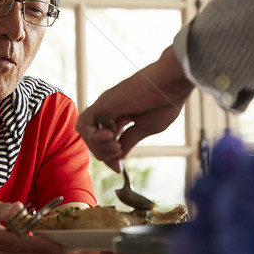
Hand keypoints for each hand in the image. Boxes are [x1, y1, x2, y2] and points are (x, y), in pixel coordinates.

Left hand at [77, 46, 192, 171]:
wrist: (169, 85)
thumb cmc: (164, 103)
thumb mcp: (145, 128)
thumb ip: (129, 140)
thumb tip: (118, 157)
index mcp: (121, 116)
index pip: (105, 141)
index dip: (109, 157)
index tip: (119, 169)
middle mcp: (110, 111)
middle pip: (93, 139)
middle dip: (103, 153)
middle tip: (119, 151)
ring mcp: (105, 107)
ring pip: (86, 133)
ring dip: (98, 146)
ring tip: (116, 145)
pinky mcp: (102, 103)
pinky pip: (84, 124)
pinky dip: (92, 136)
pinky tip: (109, 137)